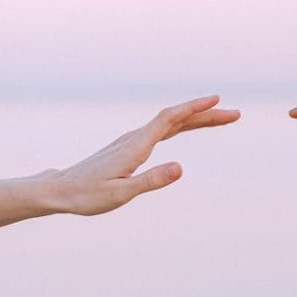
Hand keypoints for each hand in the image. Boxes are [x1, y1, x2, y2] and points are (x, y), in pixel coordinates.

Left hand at [54, 95, 239, 213]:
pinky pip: (164, 129)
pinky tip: (189, 126)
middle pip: (177, 118)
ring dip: (198, 119)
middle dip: (207, 114)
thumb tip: (181, 167)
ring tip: (222, 118)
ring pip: (172, 123)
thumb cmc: (88, 195)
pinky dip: (183, 124)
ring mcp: (133, 140)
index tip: (217, 101)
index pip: (170, 119)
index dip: (194, 108)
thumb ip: (151, 180)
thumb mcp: (121, 194)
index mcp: (136, 145)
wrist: (61, 190)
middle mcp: (136, 137)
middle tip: (235, 114)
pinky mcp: (131, 146)